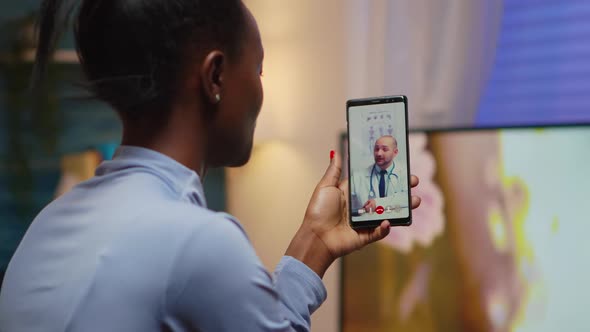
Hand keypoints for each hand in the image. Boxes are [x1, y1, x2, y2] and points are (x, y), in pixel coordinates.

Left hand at [285, 151, 420, 277]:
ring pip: (389, 213)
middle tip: (414, 181)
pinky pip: (380, 231)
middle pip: (387, 195)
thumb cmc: (318, 211)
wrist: (315, 236)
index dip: (387, 174)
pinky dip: (385, 227)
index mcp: (354, 193)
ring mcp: (366, 221)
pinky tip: (388, 221)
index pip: (375, 181)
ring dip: (404, 207)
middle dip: (402, 189)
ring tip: (415, 200)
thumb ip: (335, 171)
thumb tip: (336, 152)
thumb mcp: (326, 187)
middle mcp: (363, 206)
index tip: (401, 165)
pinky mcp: (367, 235)